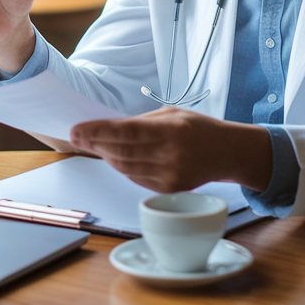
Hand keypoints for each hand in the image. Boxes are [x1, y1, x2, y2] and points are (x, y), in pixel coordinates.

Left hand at [70, 108, 272, 193]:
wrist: (228, 153)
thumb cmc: (199, 128)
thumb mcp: (172, 114)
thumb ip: (141, 122)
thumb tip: (108, 128)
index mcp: (171, 130)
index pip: (125, 132)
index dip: (97, 132)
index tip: (76, 130)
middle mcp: (170, 155)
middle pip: (120, 152)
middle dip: (94, 144)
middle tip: (77, 136)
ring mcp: (169, 175)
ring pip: (124, 167)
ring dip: (106, 156)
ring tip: (94, 144)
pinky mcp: (168, 189)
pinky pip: (135, 178)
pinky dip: (122, 167)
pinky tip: (116, 157)